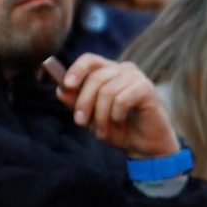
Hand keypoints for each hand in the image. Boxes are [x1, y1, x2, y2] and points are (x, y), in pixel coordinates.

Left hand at [56, 54, 180, 159]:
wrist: (144, 146)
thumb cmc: (119, 130)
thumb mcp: (92, 118)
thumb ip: (76, 104)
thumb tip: (61, 90)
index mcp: (108, 72)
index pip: (89, 60)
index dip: (76, 70)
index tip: (67, 85)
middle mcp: (122, 69)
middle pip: (95, 77)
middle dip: (84, 102)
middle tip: (79, 122)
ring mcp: (136, 77)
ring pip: (107, 91)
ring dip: (101, 116)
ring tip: (102, 132)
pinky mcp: (146, 88)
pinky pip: (122, 99)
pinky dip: (116, 115)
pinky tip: (120, 122)